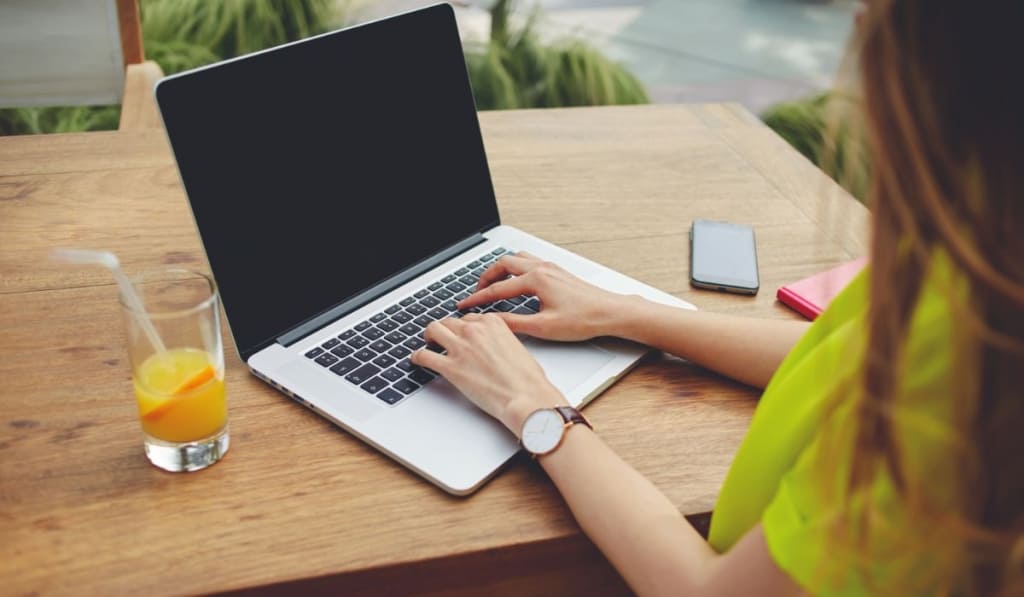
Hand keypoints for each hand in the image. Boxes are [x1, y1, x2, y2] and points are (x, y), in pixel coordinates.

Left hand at [410, 314, 566, 433]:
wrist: (525, 397)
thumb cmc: (527, 378)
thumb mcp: (518, 347)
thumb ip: (500, 340)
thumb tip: (492, 347)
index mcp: (492, 323)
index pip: (469, 318)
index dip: (462, 327)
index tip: (460, 333)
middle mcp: (474, 331)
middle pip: (449, 322)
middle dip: (445, 329)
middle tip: (442, 338)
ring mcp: (460, 348)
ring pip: (433, 330)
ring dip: (429, 336)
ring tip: (428, 344)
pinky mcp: (450, 368)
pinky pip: (424, 355)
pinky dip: (417, 357)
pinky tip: (417, 360)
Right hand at [457, 252, 635, 340]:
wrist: (611, 313)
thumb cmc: (583, 320)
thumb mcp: (544, 327)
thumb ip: (514, 323)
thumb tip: (492, 322)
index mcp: (535, 280)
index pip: (497, 289)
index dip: (477, 298)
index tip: (463, 305)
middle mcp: (542, 268)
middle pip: (503, 264)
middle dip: (485, 277)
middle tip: (475, 292)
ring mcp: (551, 267)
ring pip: (517, 259)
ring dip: (501, 268)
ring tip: (493, 283)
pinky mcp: (558, 271)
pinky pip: (529, 261)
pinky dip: (516, 267)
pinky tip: (518, 280)